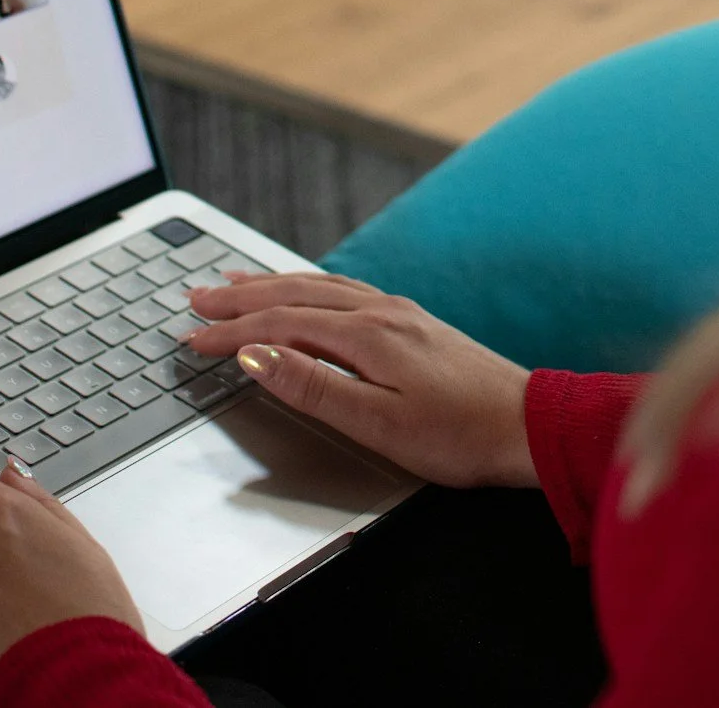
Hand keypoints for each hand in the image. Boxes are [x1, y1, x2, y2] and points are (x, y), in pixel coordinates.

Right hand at [186, 272, 537, 488]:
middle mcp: (381, 312)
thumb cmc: (458, 435)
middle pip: (295, 295)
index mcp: (367, 335)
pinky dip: (308, 286)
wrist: (527, 425)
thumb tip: (257, 356)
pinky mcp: (413, 322)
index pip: (280, 325)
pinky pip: (344, 290)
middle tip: (195, 298)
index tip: (191, 339)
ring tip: (234, 283)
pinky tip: (305, 291)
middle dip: (240, 297)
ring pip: (319, 286)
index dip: (231, 332)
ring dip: (271, 284)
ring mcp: (399, 312)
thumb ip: (313, 386)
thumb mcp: (377, 423)